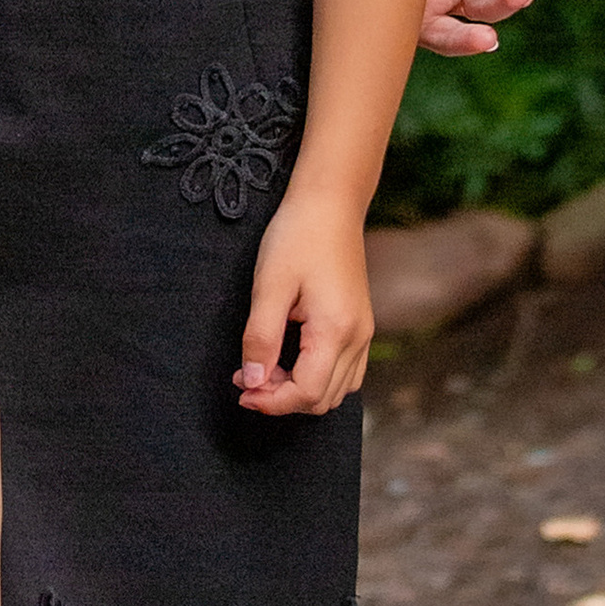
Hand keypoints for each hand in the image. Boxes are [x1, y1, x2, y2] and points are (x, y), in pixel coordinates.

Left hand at [234, 188, 374, 416]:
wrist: (330, 204)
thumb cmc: (297, 237)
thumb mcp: (269, 286)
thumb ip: (260, 338)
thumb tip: (252, 382)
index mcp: (335, 330)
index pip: (306, 393)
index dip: (271, 401)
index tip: (241, 390)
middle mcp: (357, 338)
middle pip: (322, 399)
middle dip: (282, 399)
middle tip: (246, 378)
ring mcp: (363, 333)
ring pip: (336, 390)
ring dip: (300, 390)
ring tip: (265, 368)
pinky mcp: (361, 326)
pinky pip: (346, 372)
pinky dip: (318, 378)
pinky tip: (291, 360)